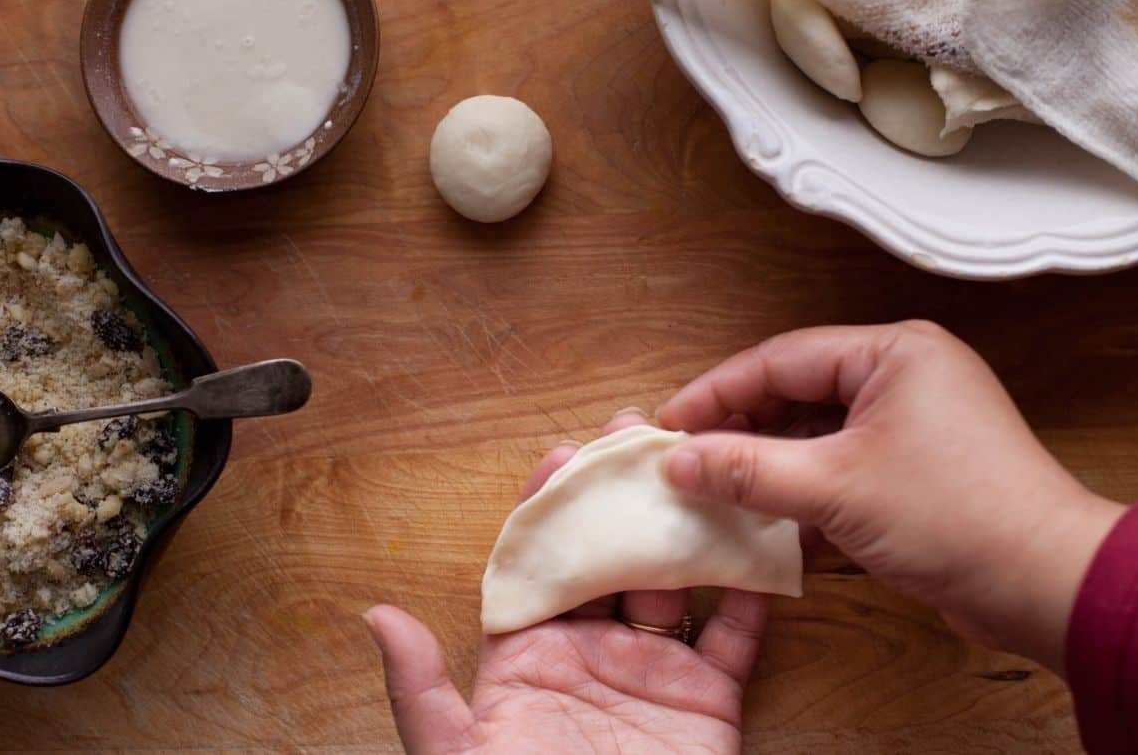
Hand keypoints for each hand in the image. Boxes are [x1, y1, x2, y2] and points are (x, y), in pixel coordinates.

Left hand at [367, 412, 770, 754]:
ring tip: (697, 467)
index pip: (534, 565)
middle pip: (605, 557)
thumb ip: (421, 692)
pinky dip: (752, 590)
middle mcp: (590, 653)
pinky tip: (761, 541)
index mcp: (525, 658)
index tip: (560, 457)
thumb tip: (376, 614)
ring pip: (673, 579)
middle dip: (618, 495)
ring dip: (683, 523)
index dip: (545, 508)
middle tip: (636, 435)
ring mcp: (652, 673)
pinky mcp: (709, 701)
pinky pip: (735, 636)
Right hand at [658, 321, 1123, 673]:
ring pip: (815, 430)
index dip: (717, 393)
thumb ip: (747, 469)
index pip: (780, 359)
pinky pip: (840, 461)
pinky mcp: (915, 465)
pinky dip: (804, 485)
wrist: (1043, 584)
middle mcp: (904, 375)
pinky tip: (769, 515)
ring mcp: (912, 421)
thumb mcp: (834, 488)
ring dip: (769, 461)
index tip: (669, 426)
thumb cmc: (954, 517)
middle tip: (688, 460)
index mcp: (893, 352)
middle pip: (796, 391)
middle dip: (741, 428)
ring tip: (719, 489)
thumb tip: (678, 460)